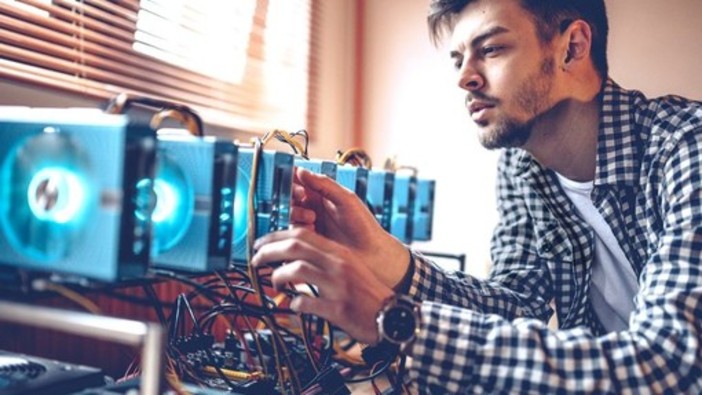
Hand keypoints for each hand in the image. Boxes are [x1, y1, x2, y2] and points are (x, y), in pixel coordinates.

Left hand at [251, 228, 393, 343]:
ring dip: (279, 276)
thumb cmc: (368, 294)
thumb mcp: (349, 268)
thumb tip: (295, 260)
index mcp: (340, 253)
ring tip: (275, 283)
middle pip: (295, 248)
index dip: (276, 237)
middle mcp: (338, 265)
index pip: (302, 234)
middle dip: (269, 251)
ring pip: (297, 271)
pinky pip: (307, 302)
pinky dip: (295, 304)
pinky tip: (295, 305)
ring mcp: (338, 286)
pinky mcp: (338, 309)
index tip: (261, 244)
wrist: (392, 316)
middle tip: (256, 259)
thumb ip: (325, 260)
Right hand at [289, 168, 410, 288]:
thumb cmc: (363, 226)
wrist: (370, 255)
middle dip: (293, 196)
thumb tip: (301, 170)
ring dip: (296, 213)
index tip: (295, 178)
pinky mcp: (308, 239)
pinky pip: (294, 231)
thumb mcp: (345, 199)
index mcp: (324, 193)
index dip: (294, 178)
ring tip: (311, 218)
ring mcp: (310, 223)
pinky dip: (298, 228)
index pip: (301, 180)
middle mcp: (315, 206)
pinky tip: (312, 230)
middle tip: (302, 198)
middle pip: (291, 196)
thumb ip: (324, 184)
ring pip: (291, 213)